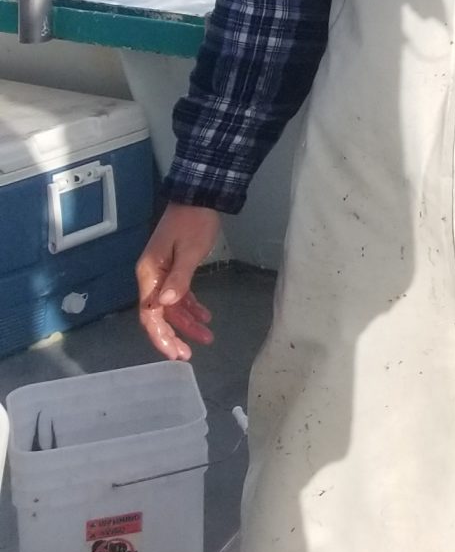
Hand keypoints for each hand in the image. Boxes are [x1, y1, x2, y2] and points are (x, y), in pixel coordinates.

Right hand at [135, 204, 222, 358]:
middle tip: (189, 354)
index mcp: (149, 274)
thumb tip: (165, 304)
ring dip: (187, 322)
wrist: (200, 197)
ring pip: (172, 306)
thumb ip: (179, 278)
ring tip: (207, 337)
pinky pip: (180, 295)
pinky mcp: (175, 268)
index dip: (161, 336)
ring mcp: (163, 273)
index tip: (175, 353)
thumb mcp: (189, 251)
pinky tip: (205, 317)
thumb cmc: (194, 223)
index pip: (150, 314)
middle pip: (159, 314)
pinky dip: (191, 307)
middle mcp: (152, 277)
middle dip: (174, 335)